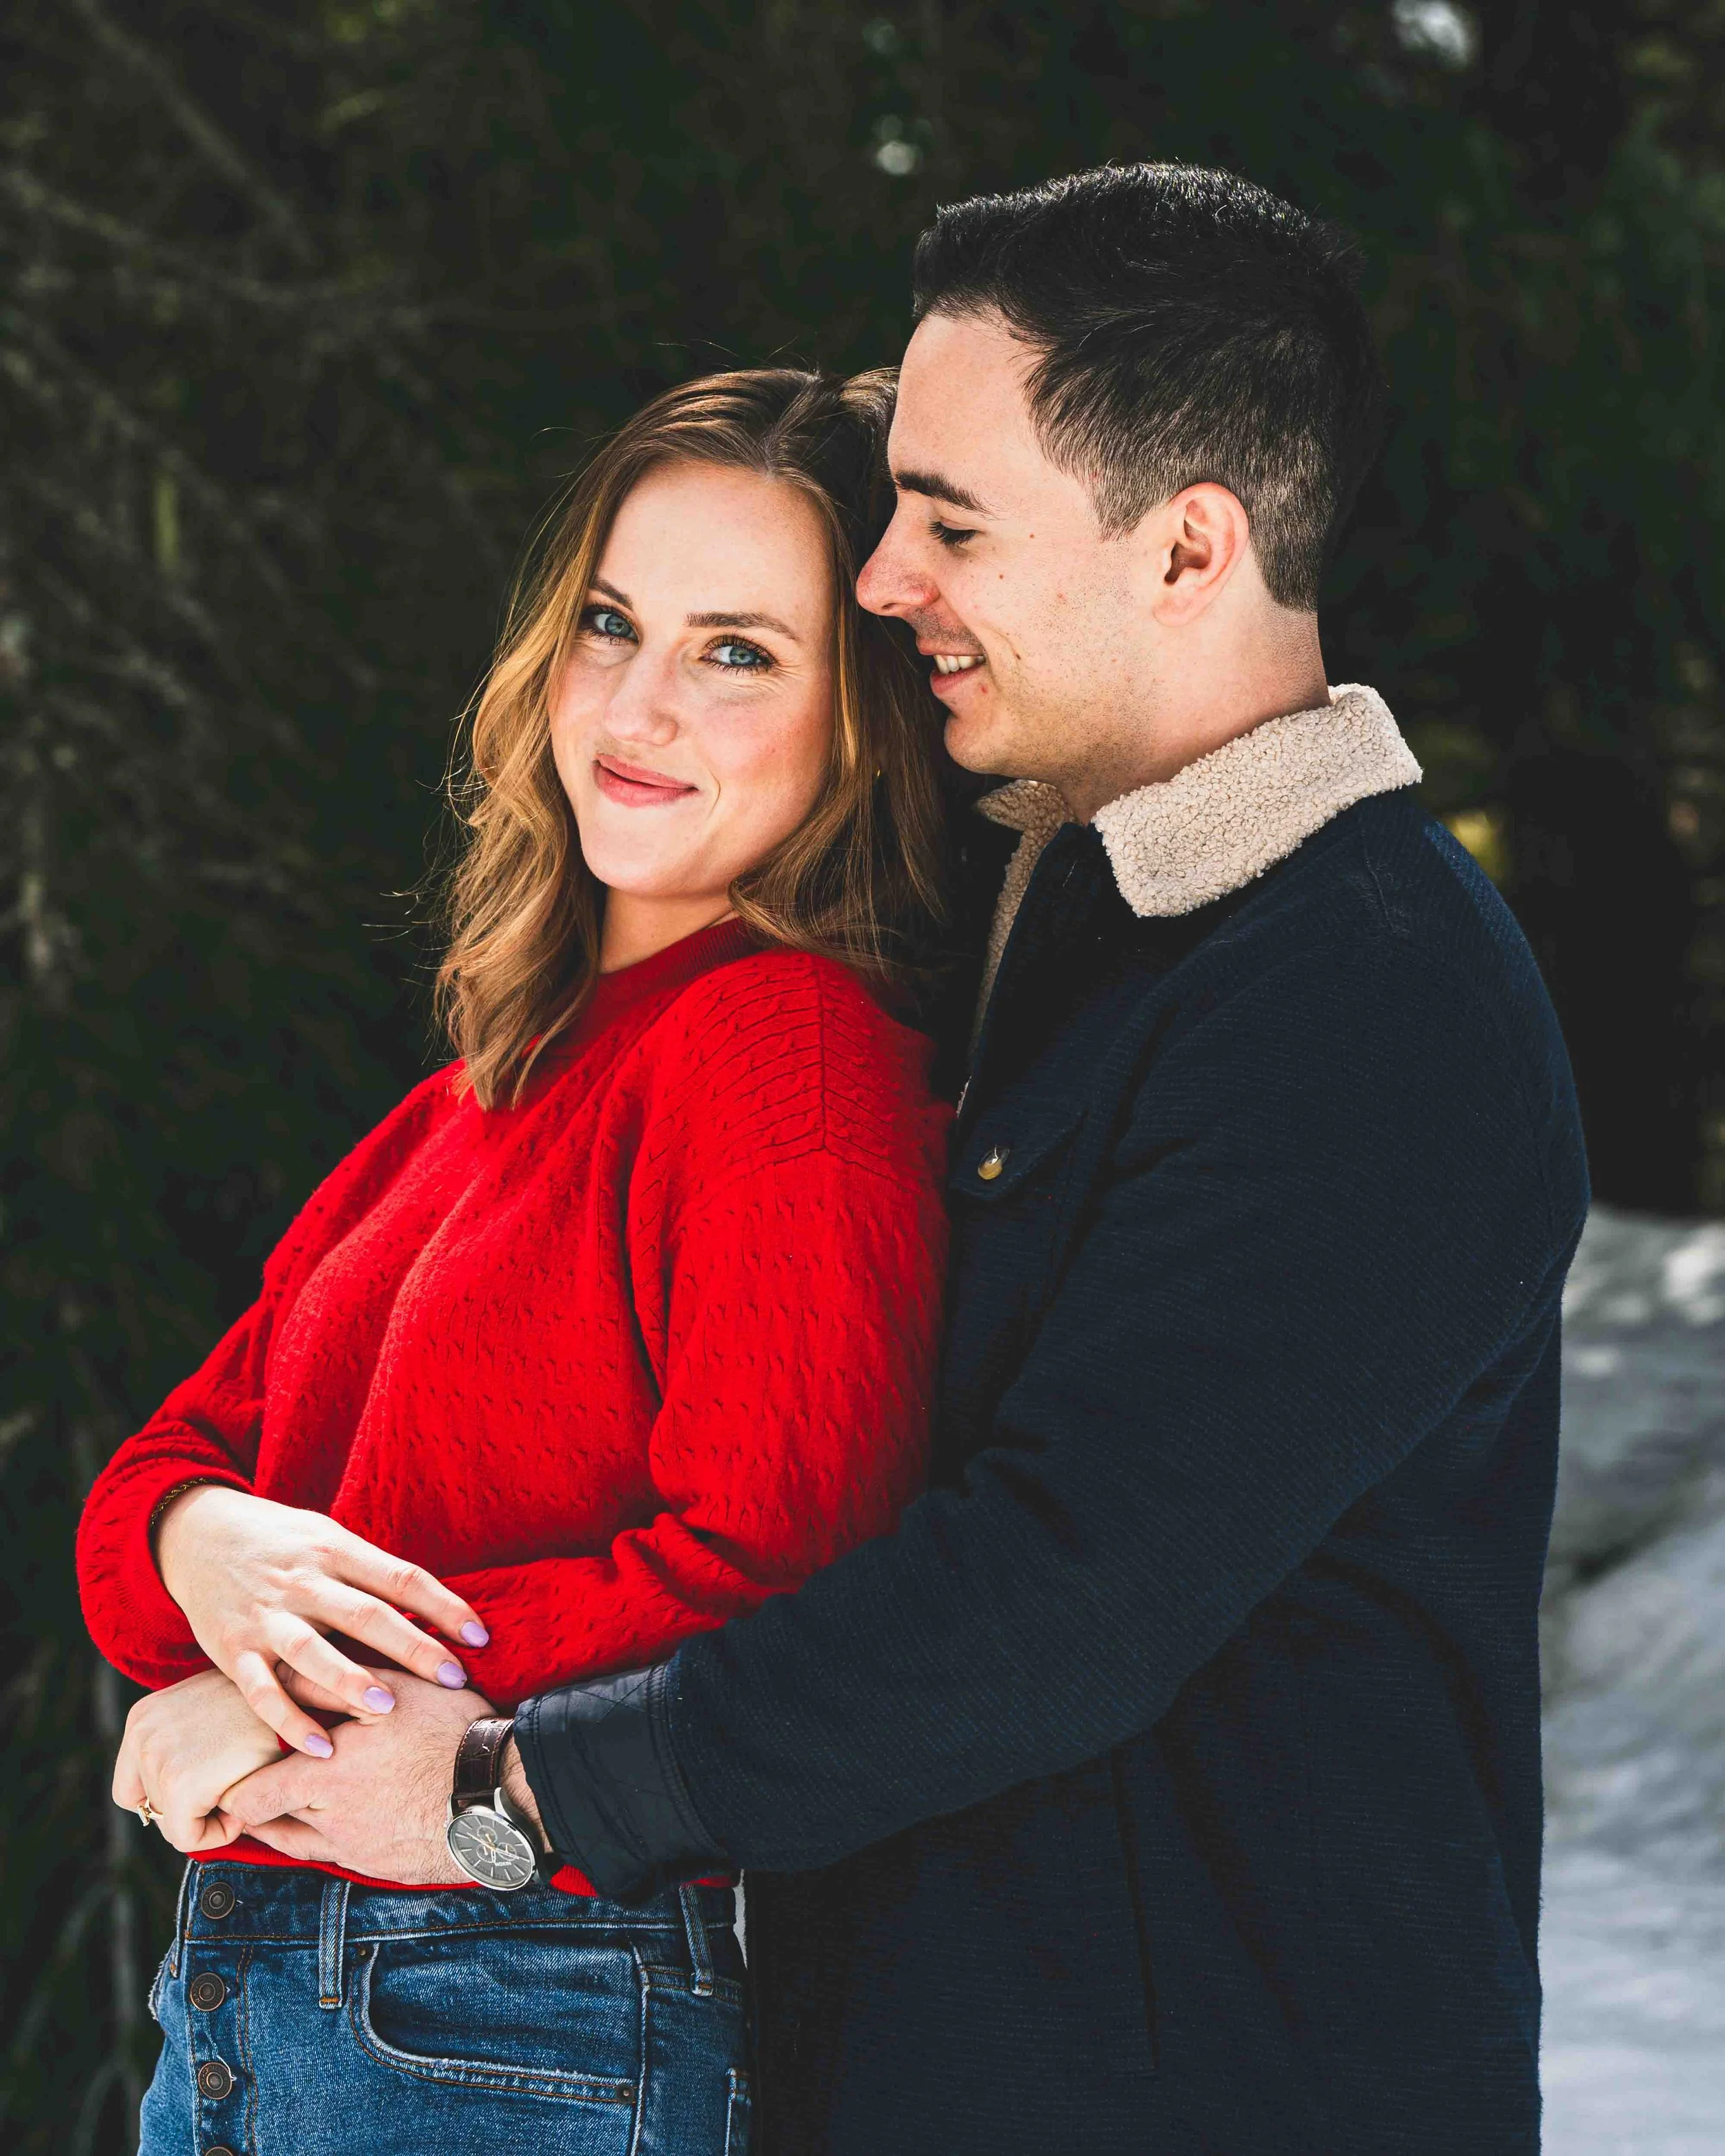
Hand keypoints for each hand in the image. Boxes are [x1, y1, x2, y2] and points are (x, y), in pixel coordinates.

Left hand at [112, 1669, 285, 1853]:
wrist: (300, 1701)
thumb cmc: (263, 1712)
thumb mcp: (208, 1715)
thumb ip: (179, 1744)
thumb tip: (159, 1798)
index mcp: (142, 1717)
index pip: (131, 1790)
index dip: (169, 1798)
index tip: (207, 1785)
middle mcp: (142, 1733)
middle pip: (152, 1807)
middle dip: (192, 1806)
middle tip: (232, 1779)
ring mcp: (157, 1757)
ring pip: (171, 1823)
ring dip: (208, 1815)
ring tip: (240, 1783)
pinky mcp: (180, 1785)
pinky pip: (188, 1837)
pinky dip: (219, 1831)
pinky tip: (244, 1798)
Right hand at [155, 1485, 488, 1755]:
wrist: (197, 1534)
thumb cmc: (282, 1542)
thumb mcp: (328, 1538)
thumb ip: (372, 1573)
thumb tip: (434, 1610)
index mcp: (335, 1550)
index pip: (401, 1577)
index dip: (443, 1606)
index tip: (480, 1637)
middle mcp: (303, 1581)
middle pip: (365, 1614)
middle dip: (412, 1647)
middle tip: (454, 1678)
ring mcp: (266, 1616)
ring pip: (312, 1651)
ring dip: (350, 1681)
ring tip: (388, 1708)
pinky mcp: (231, 1649)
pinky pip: (261, 1691)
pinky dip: (288, 1720)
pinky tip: (318, 1748)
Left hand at [218, 1669, 494, 1883]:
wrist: (500, 1795)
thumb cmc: (447, 1734)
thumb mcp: (393, 1693)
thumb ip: (335, 1686)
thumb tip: (287, 1672)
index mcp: (322, 1780)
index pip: (251, 1800)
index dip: (235, 1792)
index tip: (234, 1777)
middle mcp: (330, 1825)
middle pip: (271, 1827)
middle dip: (262, 1807)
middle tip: (257, 1787)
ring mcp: (357, 1852)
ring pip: (302, 1846)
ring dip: (292, 1827)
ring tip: (295, 1804)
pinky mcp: (383, 1866)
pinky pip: (340, 1856)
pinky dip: (332, 1838)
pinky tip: (347, 1816)